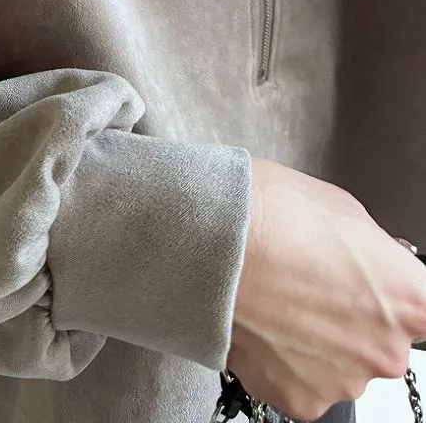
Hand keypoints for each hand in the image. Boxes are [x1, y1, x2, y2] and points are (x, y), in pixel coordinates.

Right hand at [227, 157, 425, 419]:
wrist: (205, 242)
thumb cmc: (266, 213)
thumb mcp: (341, 207)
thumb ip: (372, 250)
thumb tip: (372, 264)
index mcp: (408, 298)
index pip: (422, 308)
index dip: (391, 293)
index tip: (373, 288)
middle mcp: (385, 350)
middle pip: (382, 340)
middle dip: (354, 316)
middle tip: (310, 283)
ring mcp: (343, 381)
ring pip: (341, 363)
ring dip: (318, 340)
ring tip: (278, 299)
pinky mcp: (300, 401)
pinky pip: (304, 383)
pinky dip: (286, 361)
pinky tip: (264, 322)